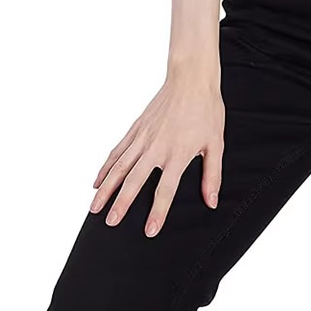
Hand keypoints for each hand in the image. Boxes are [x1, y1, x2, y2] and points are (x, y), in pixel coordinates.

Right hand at [89, 70, 224, 236]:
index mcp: (178, 153)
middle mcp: (157, 146)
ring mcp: (143, 136)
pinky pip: (118, 150)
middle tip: (110, 222)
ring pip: (119, 165)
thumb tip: (211, 201)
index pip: (165, 189)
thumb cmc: (207, 110)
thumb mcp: (216, 143)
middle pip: (134, 180)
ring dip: (106, 188)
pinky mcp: (136, 127)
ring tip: (94, 208)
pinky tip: (97, 180)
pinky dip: (106, 166)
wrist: (191, 79)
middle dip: (121, 203)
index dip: (157, 212)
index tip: (149, 231)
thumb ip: (212, 174)